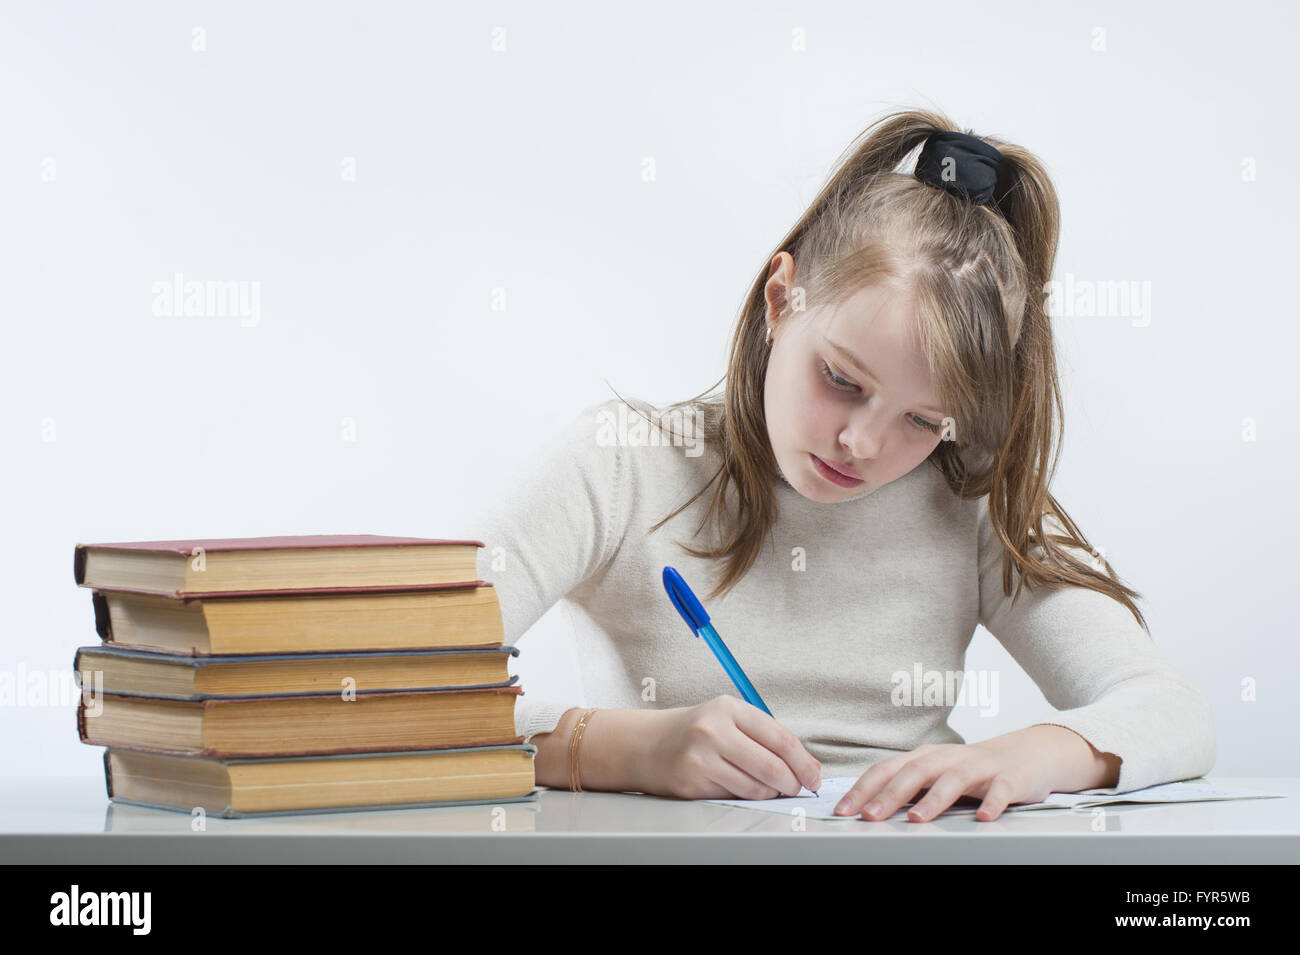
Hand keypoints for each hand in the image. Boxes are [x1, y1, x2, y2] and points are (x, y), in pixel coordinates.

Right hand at [644, 695, 822, 799]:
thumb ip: (767, 737)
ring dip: (770, 793)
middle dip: (791, 783)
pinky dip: (746, 797)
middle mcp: (713, 731)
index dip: (804, 763)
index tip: (814, 776)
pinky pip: (734, 797)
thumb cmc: (696, 731)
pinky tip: (741, 787)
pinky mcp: (692, 784)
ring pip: (755, 788)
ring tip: (768, 787)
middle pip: (771, 767)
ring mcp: (700, 758)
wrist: (648, 744)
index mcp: (729, 708)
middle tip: (796, 788)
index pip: (780, 739)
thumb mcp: (730, 719)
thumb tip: (809, 766)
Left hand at [831, 725, 1112, 821]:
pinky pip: (1001, 790)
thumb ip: (906, 788)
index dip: (863, 789)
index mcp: (925, 758)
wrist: (1029, 753)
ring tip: (915, 820)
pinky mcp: (1009, 778)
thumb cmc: (974, 769)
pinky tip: (983, 817)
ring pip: (953, 779)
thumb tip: (865, 807)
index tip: (843, 810)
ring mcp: (979, 767)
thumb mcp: (935, 774)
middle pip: (914, 773)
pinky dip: (992, 803)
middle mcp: (947, 758)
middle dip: (889, 795)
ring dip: (933, 800)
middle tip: (869, 817)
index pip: (886, 769)